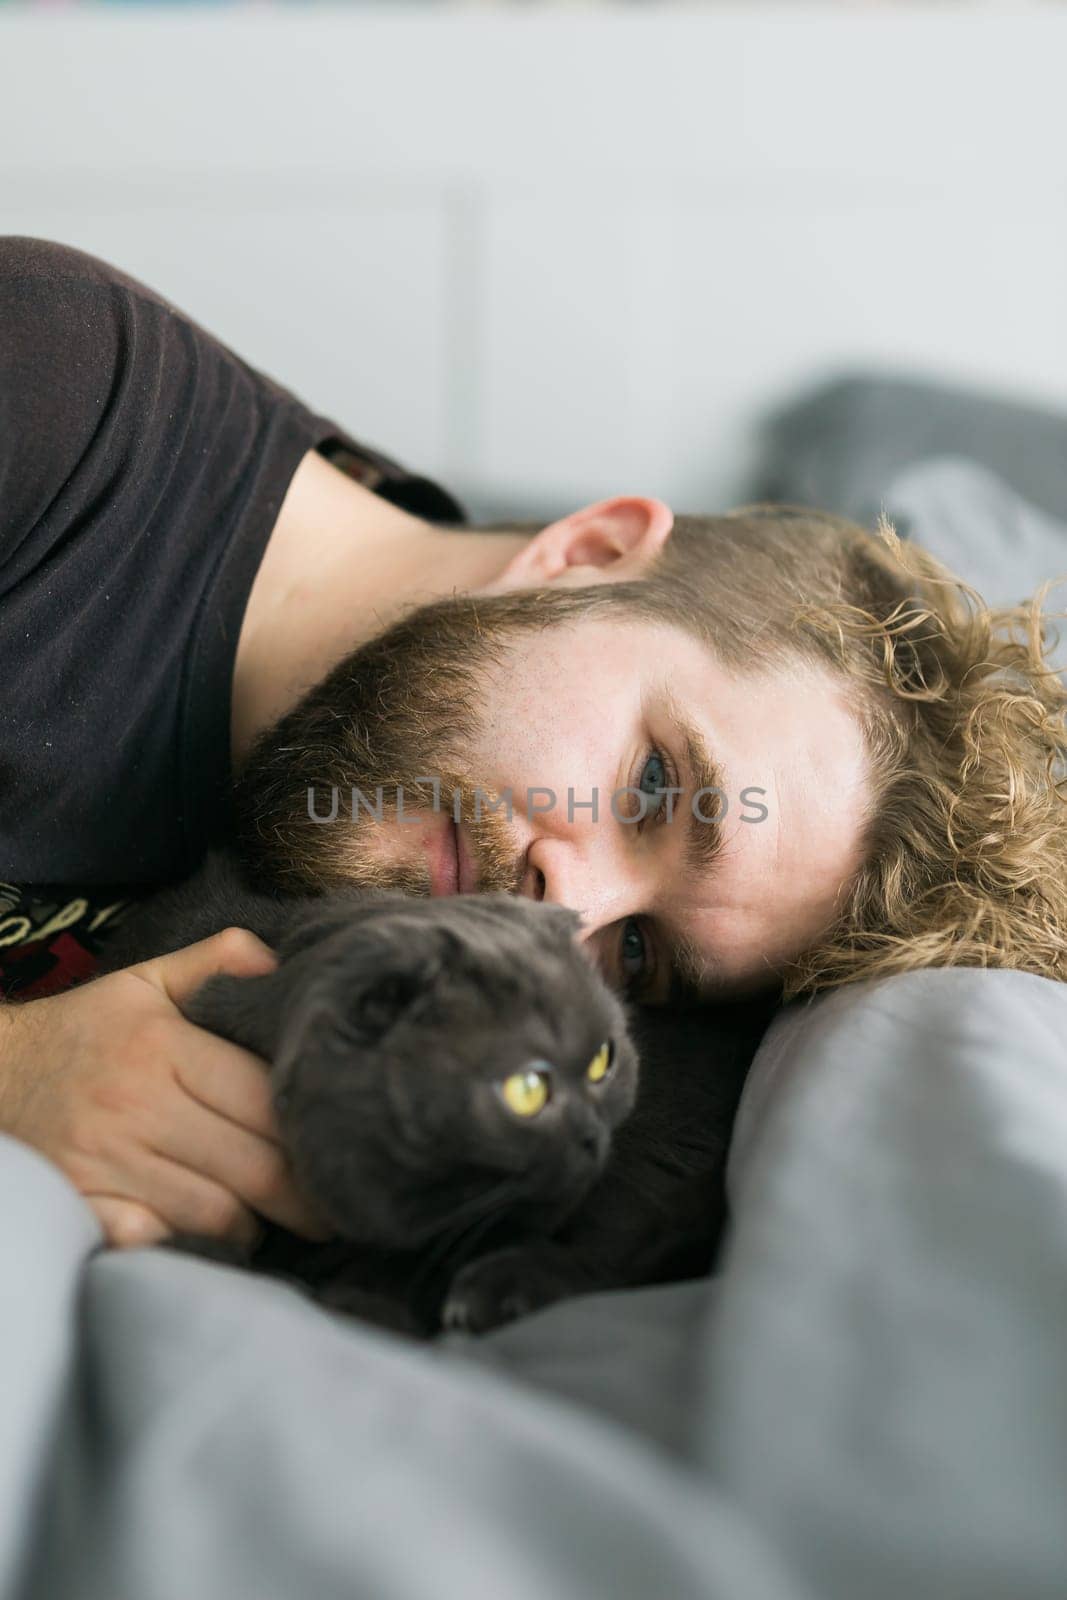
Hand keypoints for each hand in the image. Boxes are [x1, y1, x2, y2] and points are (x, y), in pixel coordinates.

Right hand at [0, 928, 335, 1251]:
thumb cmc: (83, 1030)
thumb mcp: (143, 981)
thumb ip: (215, 962)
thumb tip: (279, 962)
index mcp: (163, 1046)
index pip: (262, 1098)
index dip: (310, 1129)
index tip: (343, 1144)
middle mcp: (136, 1104)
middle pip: (253, 1166)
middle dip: (305, 1195)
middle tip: (335, 1207)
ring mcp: (105, 1161)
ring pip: (216, 1214)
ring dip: (255, 1224)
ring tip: (274, 1218)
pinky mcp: (81, 1205)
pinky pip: (158, 1242)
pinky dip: (192, 1247)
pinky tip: (211, 1240)